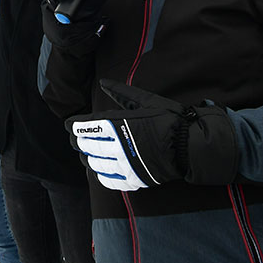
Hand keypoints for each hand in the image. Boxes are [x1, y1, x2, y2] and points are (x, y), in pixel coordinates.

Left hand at [67, 79, 237, 191]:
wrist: (192, 146)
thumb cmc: (170, 120)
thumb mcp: (146, 101)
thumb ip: (122, 93)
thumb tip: (103, 82)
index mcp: (119, 124)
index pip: (86, 126)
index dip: (74, 126)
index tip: (70, 125)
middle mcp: (118, 145)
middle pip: (87, 145)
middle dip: (79, 141)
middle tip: (77, 140)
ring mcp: (125, 164)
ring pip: (95, 163)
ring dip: (88, 157)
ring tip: (87, 154)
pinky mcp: (134, 179)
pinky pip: (109, 180)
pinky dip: (101, 174)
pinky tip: (100, 170)